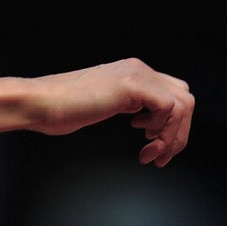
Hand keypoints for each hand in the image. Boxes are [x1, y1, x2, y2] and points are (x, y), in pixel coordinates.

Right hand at [32, 59, 193, 166]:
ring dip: (172, 137)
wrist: (41, 103)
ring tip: (151, 153)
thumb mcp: (104, 106)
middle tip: (158, 156)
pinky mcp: (132, 85)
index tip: (152, 145)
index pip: (174, 94)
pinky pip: (169, 108)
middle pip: (185, 99)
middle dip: (178, 134)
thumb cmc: (62, 109)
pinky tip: (143, 141)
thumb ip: (127, 106)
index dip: (171, 125)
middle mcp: (139, 69)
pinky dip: (163, 131)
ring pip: (182, 104)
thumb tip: (146, 122)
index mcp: (134, 73)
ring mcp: (137, 74)